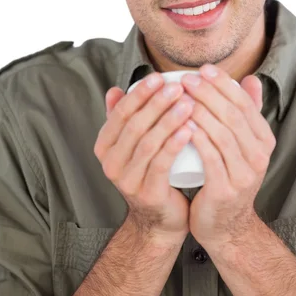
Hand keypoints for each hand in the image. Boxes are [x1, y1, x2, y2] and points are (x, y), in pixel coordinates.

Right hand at [94, 76, 194, 242]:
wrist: (161, 219)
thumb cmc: (152, 173)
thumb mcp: (134, 145)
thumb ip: (123, 119)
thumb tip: (115, 90)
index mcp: (105, 146)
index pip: (120, 113)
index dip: (139, 93)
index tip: (159, 77)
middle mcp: (110, 164)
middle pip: (135, 125)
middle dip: (157, 102)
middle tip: (179, 86)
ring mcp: (127, 180)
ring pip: (148, 142)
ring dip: (169, 119)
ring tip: (189, 103)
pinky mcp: (147, 193)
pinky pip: (161, 163)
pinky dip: (175, 143)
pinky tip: (190, 128)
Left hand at [181, 65, 275, 250]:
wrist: (225, 225)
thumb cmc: (227, 177)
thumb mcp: (242, 145)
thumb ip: (248, 113)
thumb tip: (251, 78)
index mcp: (264, 139)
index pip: (244, 104)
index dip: (224, 84)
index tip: (203, 69)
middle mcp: (259, 155)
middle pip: (232, 116)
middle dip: (208, 93)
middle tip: (186, 79)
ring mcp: (244, 174)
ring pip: (222, 134)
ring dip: (199, 111)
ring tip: (179, 97)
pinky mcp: (226, 190)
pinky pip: (210, 158)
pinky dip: (197, 139)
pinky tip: (182, 125)